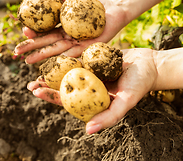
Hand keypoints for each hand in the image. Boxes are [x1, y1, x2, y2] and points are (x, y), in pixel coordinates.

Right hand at [14, 0, 126, 63]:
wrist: (115, 10)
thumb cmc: (94, 6)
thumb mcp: (73, 0)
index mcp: (63, 28)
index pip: (44, 32)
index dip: (33, 33)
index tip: (22, 32)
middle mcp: (68, 38)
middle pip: (47, 43)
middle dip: (32, 48)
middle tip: (16, 53)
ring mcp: (78, 44)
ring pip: (58, 50)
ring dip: (43, 56)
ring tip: (28, 61)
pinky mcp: (89, 47)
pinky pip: (76, 53)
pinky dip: (65, 57)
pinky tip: (55, 60)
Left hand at [27, 48, 157, 133]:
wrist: (150, 64)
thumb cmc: (140, 85)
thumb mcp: (127, 101)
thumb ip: (110, 116)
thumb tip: (88, 131)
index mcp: (95, 101)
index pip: (70, 103)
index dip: (53, 98)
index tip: (37, 92)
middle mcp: (92, 89)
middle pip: (66, 89)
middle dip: (48, 87)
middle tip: (31, 84)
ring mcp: (93, 73)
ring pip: (70, 73)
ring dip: (54, 72)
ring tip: (38, 67)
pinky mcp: (96, 60)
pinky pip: (79, 58)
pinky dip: (68, 56)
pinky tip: (56, 51)